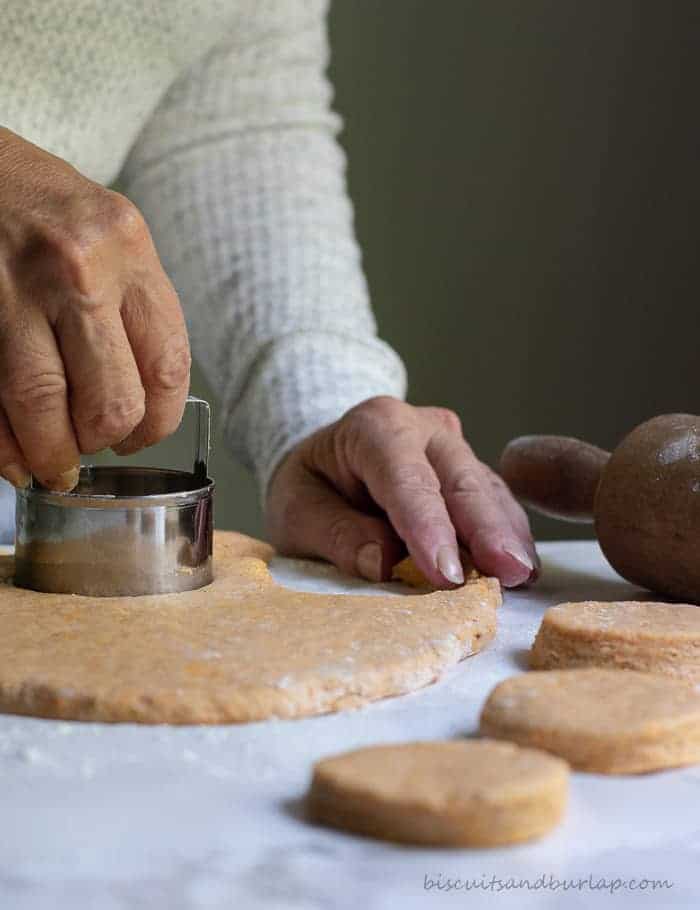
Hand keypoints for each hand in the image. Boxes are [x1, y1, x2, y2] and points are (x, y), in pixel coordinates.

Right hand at [0, 128, 190, 489]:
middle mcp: (77, 269)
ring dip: (49, 454)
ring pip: (44, 408)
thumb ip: (132, 311)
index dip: (156, 423)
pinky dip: (1, 444)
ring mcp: (13, 290)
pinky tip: (11, 456)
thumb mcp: (110, 236)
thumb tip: (138, 408)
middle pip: (111, 401)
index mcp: (128, 250)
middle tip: (90, 445)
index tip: (140, 437)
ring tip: (50, 464)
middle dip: (100, 441)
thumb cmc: (42, 205)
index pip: (166, 367)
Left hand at [266, 397, 538, 587]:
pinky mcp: (470, 471)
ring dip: (506, 534)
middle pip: (460, 478)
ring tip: (522, 574)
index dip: (427, 525)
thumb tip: (381, 562)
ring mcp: (452, 447)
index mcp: (374, 426)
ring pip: (486, 489)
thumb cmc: (311, 485)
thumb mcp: (296, 509)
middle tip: (510, 571)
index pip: (405, 477)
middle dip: (486, 528)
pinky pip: (494, 500)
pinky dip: (507, 533)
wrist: (326, 461)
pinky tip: (522, 566)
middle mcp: (422, 427)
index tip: (445, 572)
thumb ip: (335, 533)